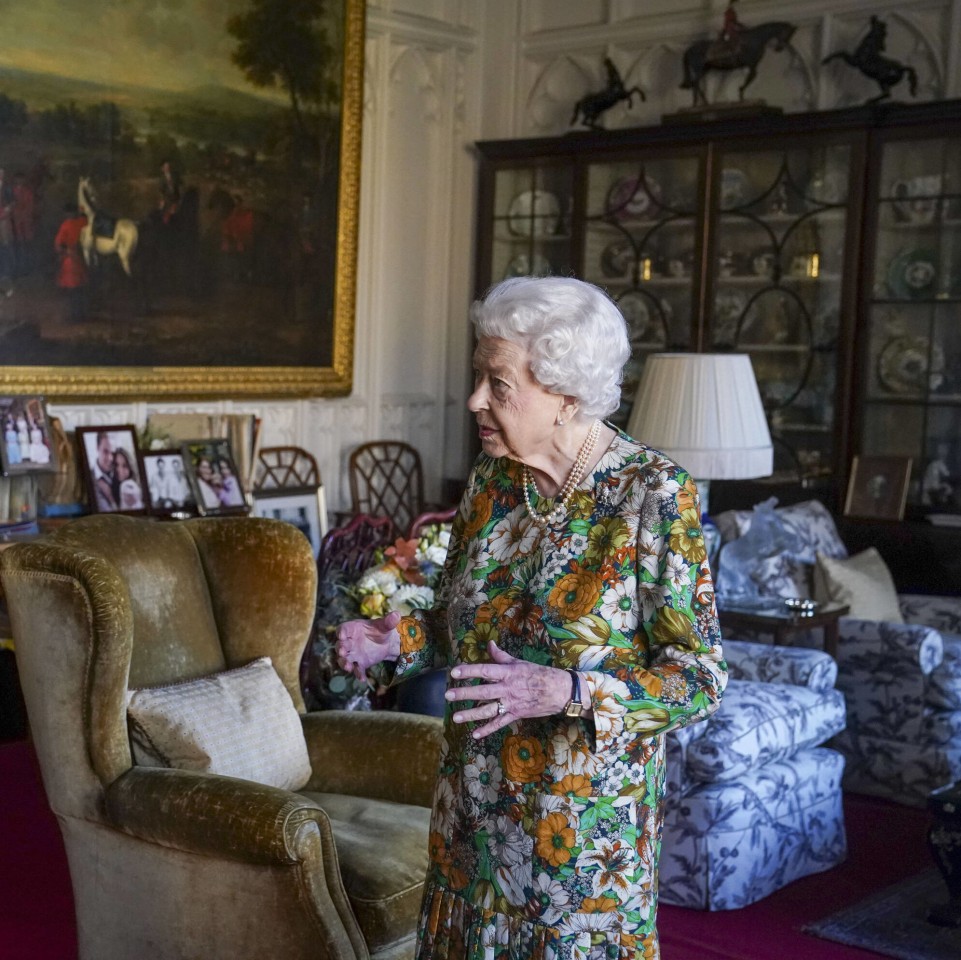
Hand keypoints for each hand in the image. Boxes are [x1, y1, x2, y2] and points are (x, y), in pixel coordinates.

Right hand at [335, 611, 401, 680]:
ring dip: (344, 663)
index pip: (343, 629)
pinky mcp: (360, 663)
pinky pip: (357, 669)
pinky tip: (363, 679)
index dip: (341, 632)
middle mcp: (349, 642)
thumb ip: (389, 621)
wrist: (386, 643)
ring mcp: (353, 653)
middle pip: (340, 645)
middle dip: (340, 649)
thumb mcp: (385, 625)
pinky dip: (359, 674)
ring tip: (348, 668)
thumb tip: (397, 615)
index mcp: (352, 629)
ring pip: (344, 659)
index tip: (341, 635)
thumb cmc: (381, 630)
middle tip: (342, 652)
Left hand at [446, 640, 572, 738]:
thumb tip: (489, 644)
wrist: (559, 691)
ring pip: (488, 710)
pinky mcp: (516, 715)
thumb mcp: (519, 662)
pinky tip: (474, 734)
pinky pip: (499, 723)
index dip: (469, 671)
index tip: (454, 672)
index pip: (485, 671)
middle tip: (448, 695)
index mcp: (508, 673)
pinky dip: (487, 730)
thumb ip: (501, 656)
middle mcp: (508, 689)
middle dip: (464, 694)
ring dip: (471, 715)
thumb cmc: (538, 674)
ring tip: (455, 717)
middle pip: (483, 692)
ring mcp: (511, 704)